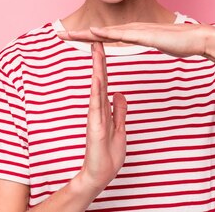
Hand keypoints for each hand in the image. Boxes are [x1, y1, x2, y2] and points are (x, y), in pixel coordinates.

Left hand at [58, 23, 214, 57]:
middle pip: (100, 32)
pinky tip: (94, 33)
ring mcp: (138, 31)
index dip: (87, 36)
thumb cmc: (180, 42)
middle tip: (59, 33)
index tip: (72, 37)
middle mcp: (132, 30)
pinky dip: (107, 34)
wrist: (197, 38)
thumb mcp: (157, 44)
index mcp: (133, 34)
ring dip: (87, 33)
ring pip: (107, 32)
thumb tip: (141, 42)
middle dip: (79, 32)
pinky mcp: (145, 35)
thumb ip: (147, 41)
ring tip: (69, 33)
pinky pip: (122, 35)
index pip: (105, 35)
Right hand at [78, 42, 126, 192]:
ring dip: (97, 69)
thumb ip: (119, 110)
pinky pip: (96, 105)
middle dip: (98, 59)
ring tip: (96, 51)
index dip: (104, 64)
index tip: (103, 46)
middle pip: (99, 79)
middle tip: (96, 39)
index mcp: (104, 108)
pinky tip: (96, 78)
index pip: (105, 81)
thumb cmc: (108, 154)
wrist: (100, 174)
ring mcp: (95, 117)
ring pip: (96, 88)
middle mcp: (97, 109)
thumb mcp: (120, 128)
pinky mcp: (95, 127)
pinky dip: (96, 91)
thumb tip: (119, 94)